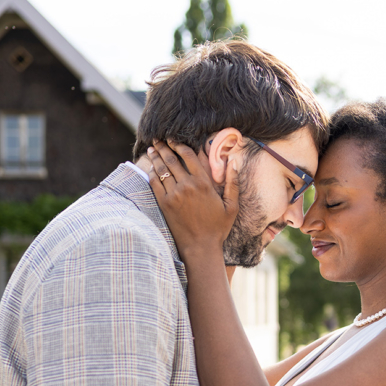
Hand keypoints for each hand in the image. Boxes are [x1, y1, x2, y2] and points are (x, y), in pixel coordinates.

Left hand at [147, 140, 238, 258]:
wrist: (200, 247)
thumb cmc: (218, 227)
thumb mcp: (232, 206)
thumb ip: (232, 183)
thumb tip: (234, 163)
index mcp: (203, 183)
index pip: (188, 155)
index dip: (179, 144)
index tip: (173, 139)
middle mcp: (187, 185)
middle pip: (171, 160)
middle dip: (163, 147)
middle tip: (157, 139)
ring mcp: (174, 194)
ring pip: (161, 170)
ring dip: (155, 157)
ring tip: (151, 149)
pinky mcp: (164, 204)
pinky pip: (155, 183)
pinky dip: (152, 173)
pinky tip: (151, 168)